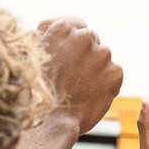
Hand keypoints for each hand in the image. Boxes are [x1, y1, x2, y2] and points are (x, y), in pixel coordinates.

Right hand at [36, 17, 121, 133]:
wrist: (49, 122)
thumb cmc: (36, 91)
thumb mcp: (33, 55)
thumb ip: (48, 36)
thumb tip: (60, 28)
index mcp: (62, 28)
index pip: (76, 26)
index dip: (72, 43)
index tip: (69, 56)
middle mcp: (84, 37)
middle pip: (91, 40)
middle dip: (85, 55)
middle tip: (73, 77)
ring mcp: (102, 54)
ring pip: (103, 57)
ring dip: (95, 69)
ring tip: (79, 89)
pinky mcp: (115, 72)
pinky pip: (114, 74)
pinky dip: (106, 83)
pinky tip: (90, 95)